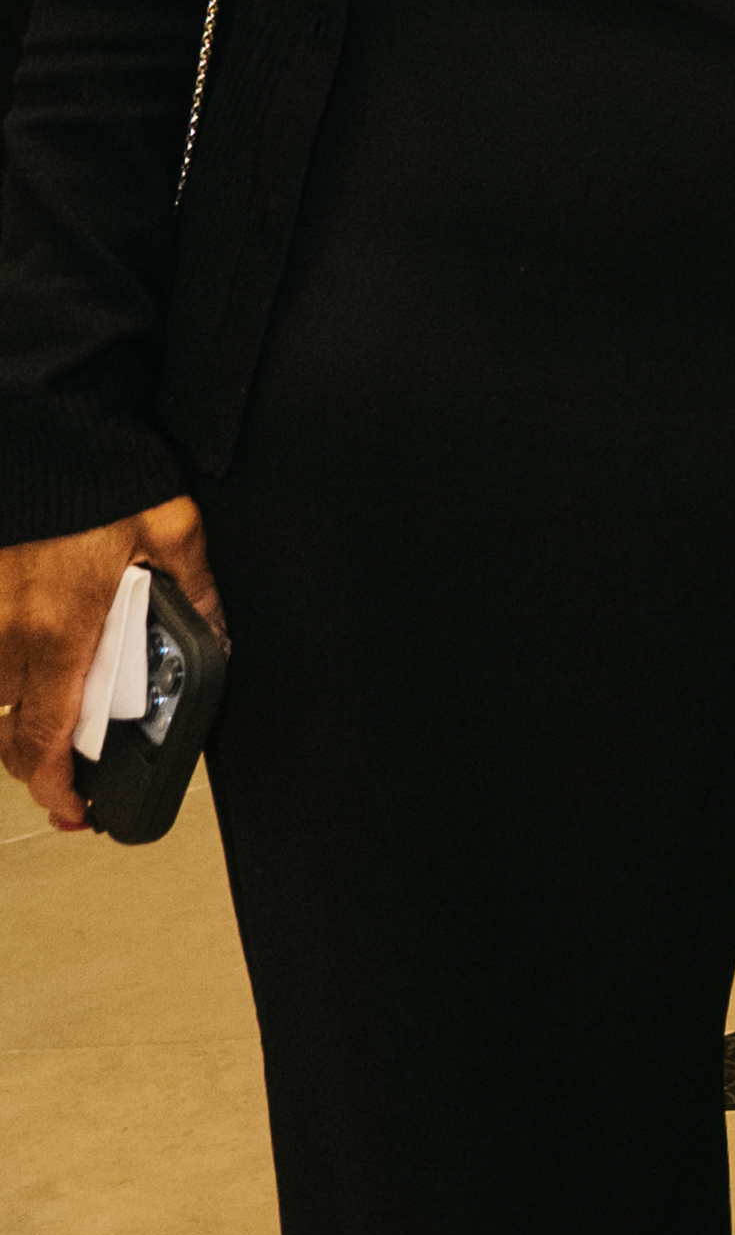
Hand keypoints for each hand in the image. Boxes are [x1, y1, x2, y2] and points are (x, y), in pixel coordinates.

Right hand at [2, 499, 223, 835]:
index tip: (72, 807)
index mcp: (59, 627)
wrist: (46, 427)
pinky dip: (2, 660)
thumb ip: (192, 589)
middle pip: (8, 721)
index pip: (45, 734)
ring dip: (16, 707)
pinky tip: (28, 651)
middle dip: (36, 749)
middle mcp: (4, 629)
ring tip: (48, 712)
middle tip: (67, 765)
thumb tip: (214, 634)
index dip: (54, 785)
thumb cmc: (103, 473)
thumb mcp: (171, 529)